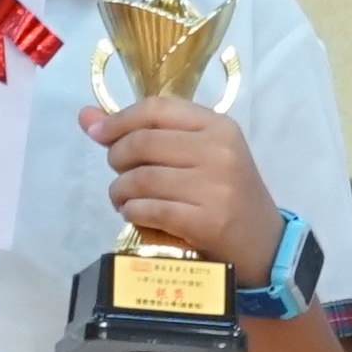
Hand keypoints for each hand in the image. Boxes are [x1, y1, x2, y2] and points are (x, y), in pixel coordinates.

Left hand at [87, 97, 282, 283]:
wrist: (265, 243)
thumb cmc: (227, 193)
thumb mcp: (199, 154)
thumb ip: (147, 132)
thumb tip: (86, 117)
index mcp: (218, 126)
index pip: (156, 108)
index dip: (118, 119)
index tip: (97, 133)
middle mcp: (218, 150)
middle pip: (143, 142)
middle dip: (117, 158)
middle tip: (119, 174)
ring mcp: (215, 186)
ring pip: (141, 178)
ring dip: (119, 191)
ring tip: (122, 199)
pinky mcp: (207, 221)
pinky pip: (150, 209)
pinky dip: (132, 211)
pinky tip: (134, 214)